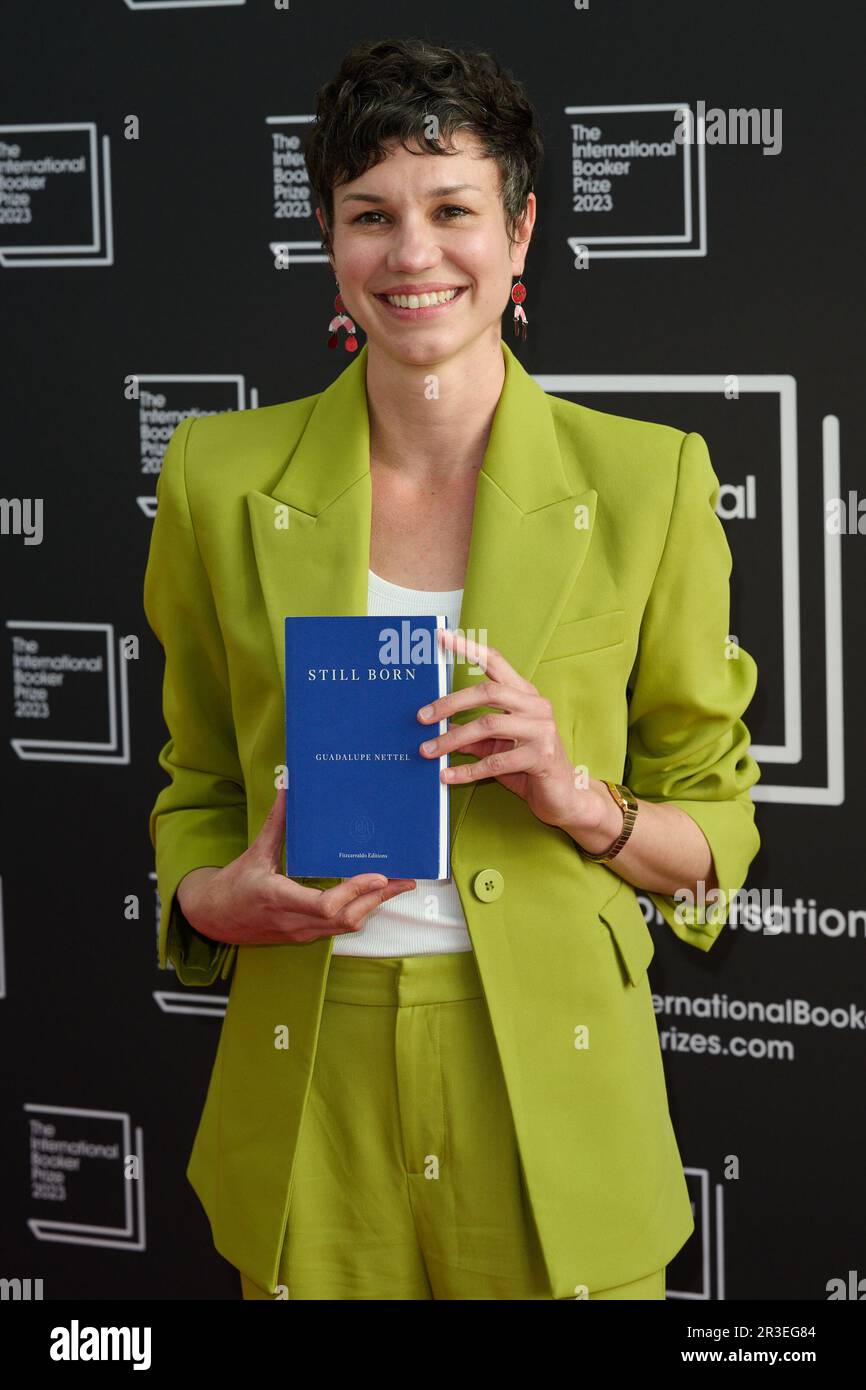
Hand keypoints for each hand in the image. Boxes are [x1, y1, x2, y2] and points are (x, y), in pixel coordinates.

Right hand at [176, 788, 415, 945]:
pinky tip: (372, 895)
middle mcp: (293, 920)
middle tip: (405, 878)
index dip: (355, 891)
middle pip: (346, 919)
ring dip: (373, 907)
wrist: (212, 920)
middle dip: (378, 899)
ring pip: (346, 927)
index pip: (326, 904)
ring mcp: (300, 932)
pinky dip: (359, 911)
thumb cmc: (232, 885)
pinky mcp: (304, 936)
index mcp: (278, 897)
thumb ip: (276, 823)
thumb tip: (289, 789)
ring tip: (396, 885)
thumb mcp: (254, 853)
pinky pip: (338, 928)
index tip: (378, 874)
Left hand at [417, 628, 612, 840]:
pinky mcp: (541, 757)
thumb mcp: (496, 747)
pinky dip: (467, 770)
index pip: (496, 662)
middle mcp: (536, 707)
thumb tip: (439, 727)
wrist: (565, 797)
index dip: (469, 648)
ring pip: (488, 725)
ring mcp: (541, 730)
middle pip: (488, 692)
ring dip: (452, 738)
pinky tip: (447, 776)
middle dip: (450, 703)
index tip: (443, 637)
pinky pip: (495, 761)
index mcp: (525, 695)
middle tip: (422, 717)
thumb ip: (472, 735)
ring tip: (428, 751)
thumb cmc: (529, 767)